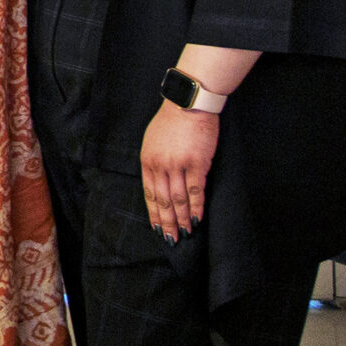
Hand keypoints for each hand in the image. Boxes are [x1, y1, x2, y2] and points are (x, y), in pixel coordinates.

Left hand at [141, 100, 218, 239]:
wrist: (188, 106)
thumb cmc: (171, 122)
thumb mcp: (152, 142)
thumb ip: (154, 163)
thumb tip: (158, 183)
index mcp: (147, 161)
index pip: (149, 194)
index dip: (154, 214)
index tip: (157, 229)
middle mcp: (160, 166)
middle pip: (163, 201)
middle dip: (167, 222)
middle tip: (171, 239)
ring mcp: (178, 165)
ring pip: (179, 200)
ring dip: (182, 219)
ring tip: (186, 233)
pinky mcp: (196, 164)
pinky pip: (195, 191)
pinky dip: (196, 208)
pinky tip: (197, 219)